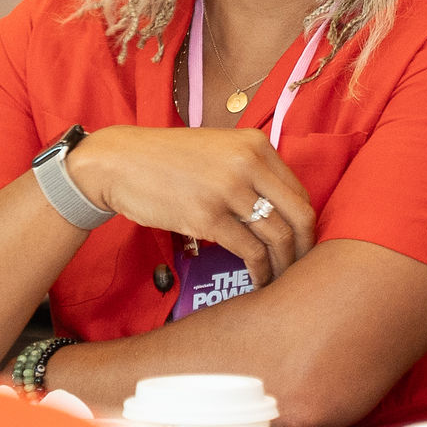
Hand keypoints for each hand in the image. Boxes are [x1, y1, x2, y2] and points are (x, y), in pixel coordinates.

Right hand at [70, 126, 316, 287]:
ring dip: (283, 265)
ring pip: (277, 236)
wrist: (120, 162)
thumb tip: (282, 211)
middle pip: (299, 214)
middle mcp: (247, 163)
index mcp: (255, 145)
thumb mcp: (218, 150)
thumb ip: (251, 171)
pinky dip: (258, 272)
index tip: (303, 245)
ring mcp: (228, 190)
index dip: (306, 225)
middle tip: (303, 270)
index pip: (299, 191)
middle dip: (305, 248)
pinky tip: (257, 281)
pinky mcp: (206, 216)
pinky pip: (249, 251)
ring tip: (280, 281)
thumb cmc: (168, 160)